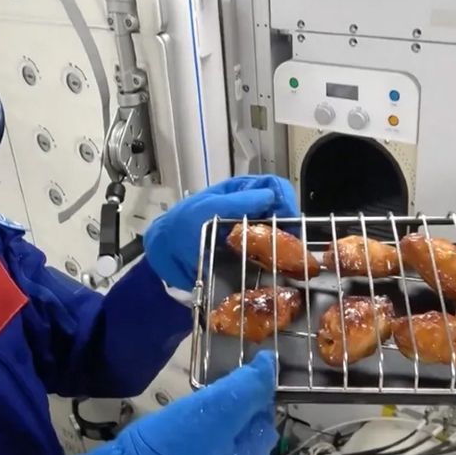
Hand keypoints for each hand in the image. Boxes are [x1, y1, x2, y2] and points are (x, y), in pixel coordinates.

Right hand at [50, 351, 277, 454]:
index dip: (248, 403)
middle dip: (235, 430)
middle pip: (250, 449)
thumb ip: (243, 388)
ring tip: (192, 443)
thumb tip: (269, 364)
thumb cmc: (161, 446)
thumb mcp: (205, 408)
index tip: (224, 394)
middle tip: (202, 418)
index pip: (263, 423)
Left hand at [144, 175, 299, 289]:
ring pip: (280, 234)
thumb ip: (238, 201)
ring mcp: (250, 233)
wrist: (164, 254)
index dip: (285, 200)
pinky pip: (269, 255)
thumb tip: (270, 196)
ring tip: (286, 258)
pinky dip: (275, 261)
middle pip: (283, 211)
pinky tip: (274, 268)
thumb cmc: (181, 225)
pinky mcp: (247, 255)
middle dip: (291, 225)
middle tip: (291, 243)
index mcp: (241, 191)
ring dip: (286, 245)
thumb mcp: (208, 208)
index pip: (274, 187)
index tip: (288, 219)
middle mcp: (250, 209)